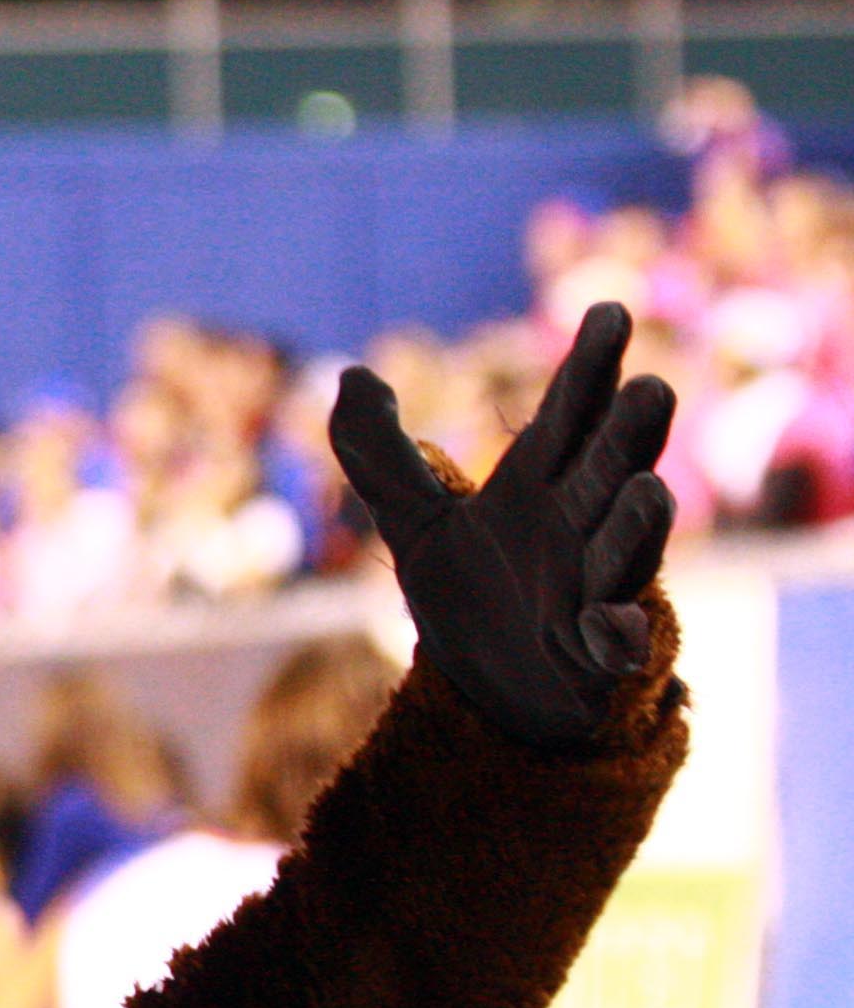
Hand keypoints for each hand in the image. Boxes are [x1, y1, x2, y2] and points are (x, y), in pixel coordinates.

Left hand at [331, 302, 674, 753]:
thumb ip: (382, 457)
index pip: (569, 417)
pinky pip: (618, 643)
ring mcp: (596, 590)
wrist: (493, 696)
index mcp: (541, 487)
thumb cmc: (475, 596)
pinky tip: (612, 628)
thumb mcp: (417, 525)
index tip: (608, 312)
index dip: (590, 368)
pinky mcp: (601, 657)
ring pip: (625, 549)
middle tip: (653, 387)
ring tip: (647, 490)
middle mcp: (579, 528)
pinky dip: (617, 635)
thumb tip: (353, 376)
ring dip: (637, 524)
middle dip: (630, 434)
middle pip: (609, 470)